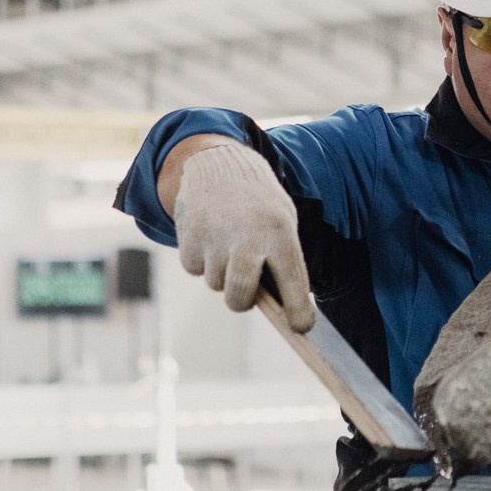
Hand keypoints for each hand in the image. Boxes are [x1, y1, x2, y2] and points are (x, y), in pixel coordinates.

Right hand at [175, 143, 314, 330]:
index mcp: (279, 233)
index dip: (298, 311)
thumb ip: (284, 260)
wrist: (220, 163)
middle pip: (241, 297)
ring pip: (215, 284)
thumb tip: (285, 310)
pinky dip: (201, 260)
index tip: (301, 328)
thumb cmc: (259, 203)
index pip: (293, 283)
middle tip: (247, 293)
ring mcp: (215, 237)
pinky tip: (210, 235)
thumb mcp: (282, 221)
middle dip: (243, 302)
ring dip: (221, 274)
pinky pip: (193, 268)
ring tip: (229, 244)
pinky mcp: (188, 236)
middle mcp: (247, 237)